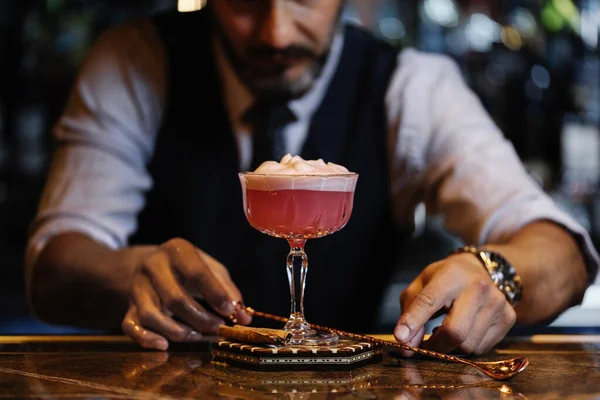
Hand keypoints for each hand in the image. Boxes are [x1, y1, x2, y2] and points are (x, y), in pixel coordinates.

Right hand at [121, 238, 250, 349]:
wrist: (153, 264)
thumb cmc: (190, 267)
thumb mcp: (211, 268)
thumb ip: (228, 291)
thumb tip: (244, 318)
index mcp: (177, 250)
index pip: (196, 273)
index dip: (215, 294)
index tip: (229, 311)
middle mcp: (153, 265)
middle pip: (174, 298)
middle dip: (200, 318)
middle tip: (218, 328)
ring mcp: (137, 287)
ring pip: (151, 314)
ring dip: (177, 332)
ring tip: (198, 336)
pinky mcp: (128, 306)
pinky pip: (130, 326)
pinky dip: (146, 339)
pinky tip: (164, 345)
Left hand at [394, 253, 516, 355]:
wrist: (481, 269)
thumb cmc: (446, 278)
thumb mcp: (422, 284)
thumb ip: (410, 311)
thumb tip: (405, 343)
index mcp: (450, 275)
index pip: (429, 301)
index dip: (413, 321)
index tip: (400, 338)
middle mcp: (477, 288)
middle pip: (454, 331)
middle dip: (435, 345)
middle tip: (424, 346)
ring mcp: (496, 303)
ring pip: (468, 345)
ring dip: (450, 347)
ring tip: (444, 332)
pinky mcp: (508, 317)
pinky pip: (482, 348)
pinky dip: (466, 347)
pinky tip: (462, 331)